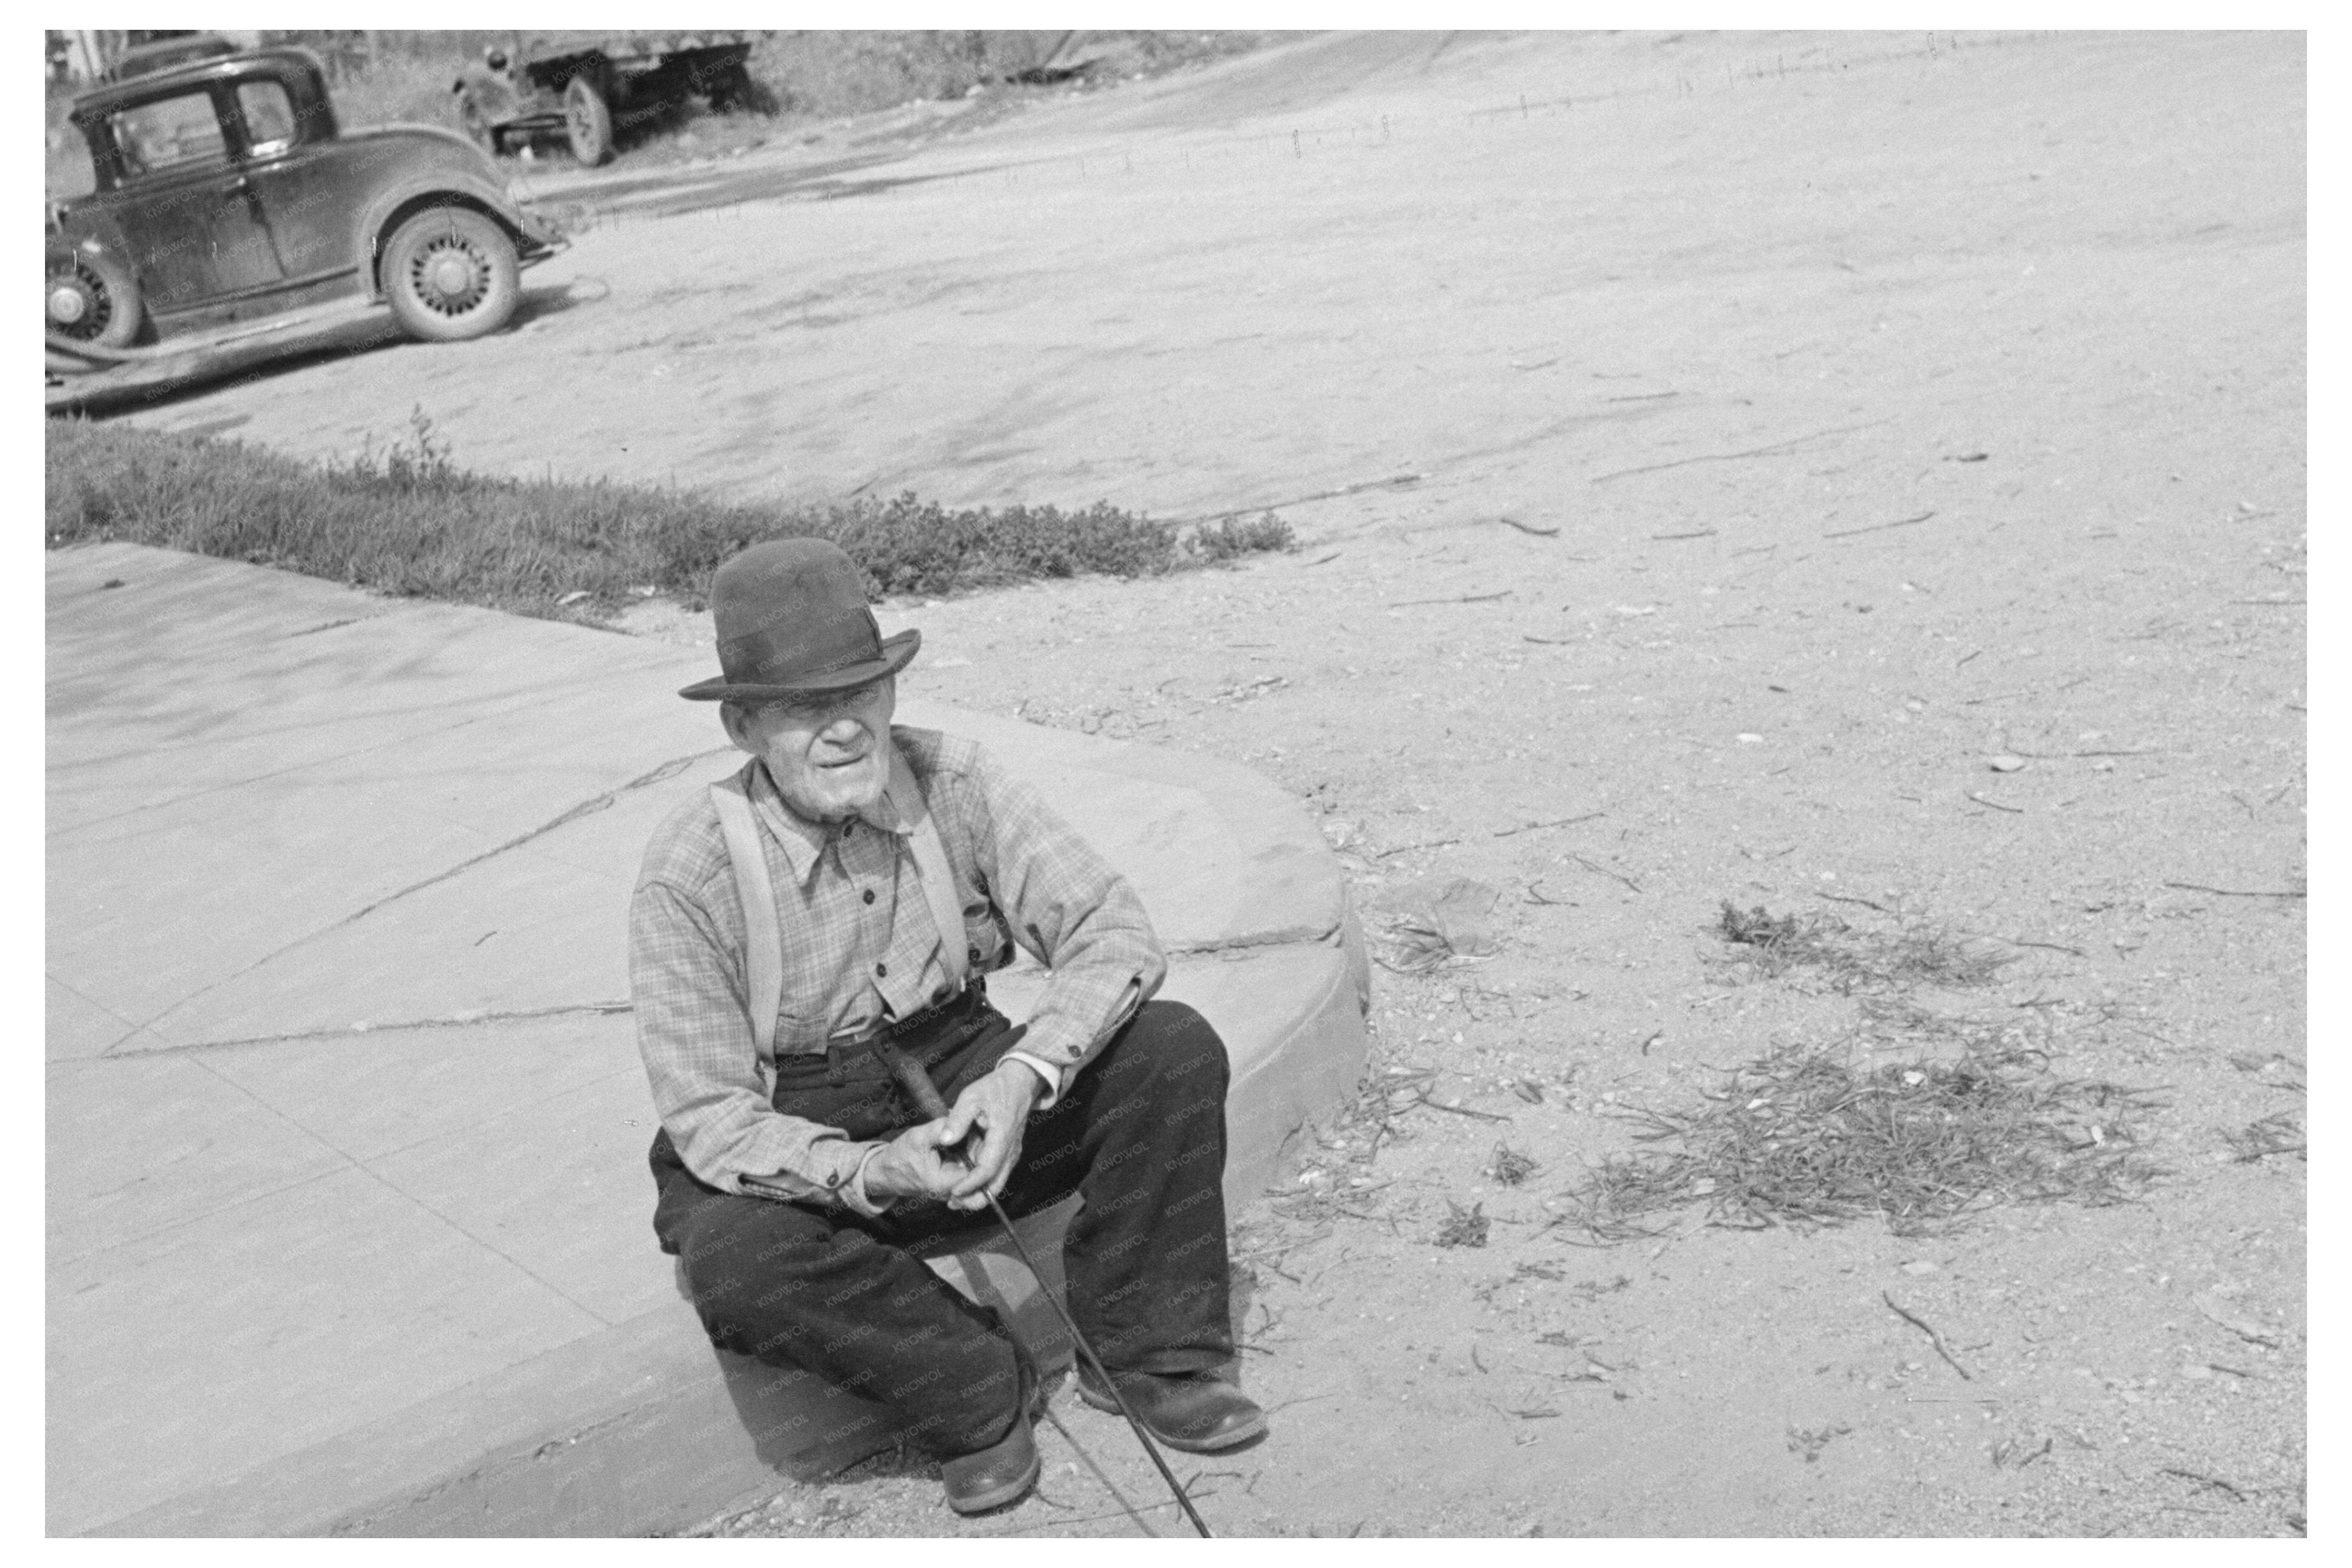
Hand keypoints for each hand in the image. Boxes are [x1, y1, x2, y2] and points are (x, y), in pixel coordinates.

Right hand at [861, 1119, 970, 1204]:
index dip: (981, 1148)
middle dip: (979, 1149)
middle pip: (977, 1171)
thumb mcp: (918, 1137)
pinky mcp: (950, 1184)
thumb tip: (961, 1117)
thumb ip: (940, 1129)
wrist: (886, 1172)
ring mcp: (951, 1189)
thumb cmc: (900, 1156)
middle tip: (981, 1127)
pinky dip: (966, 1155)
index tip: (982, 1129)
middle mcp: (952, 1191)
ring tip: (973, 1131)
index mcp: (945, 1183)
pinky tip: (965, 1140)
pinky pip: (965, 1170)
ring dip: (974, 1152)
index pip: (976, 1169)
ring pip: (972, 1170)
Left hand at [936, 1060, 1045, 1211]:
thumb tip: (944, 1140)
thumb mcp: (971, 1097)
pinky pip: (996, 1174)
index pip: (988, 1169)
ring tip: (953, 1199)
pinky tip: (964, 1184)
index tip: (954, 1191)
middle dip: (975, 1198)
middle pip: (996, 1185)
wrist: (1019, 1084)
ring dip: (977, 1193)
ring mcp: (1011, 1154)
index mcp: (1002, 1137)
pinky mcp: (1008, 1154)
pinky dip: (981, 1183)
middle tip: (952, 1203)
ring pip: (997, 1183)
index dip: (971, 1183)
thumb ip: (957, 1119)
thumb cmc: (994, 1089)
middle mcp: (1010, 1150)